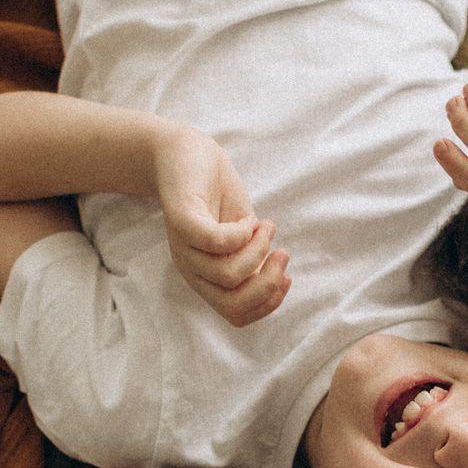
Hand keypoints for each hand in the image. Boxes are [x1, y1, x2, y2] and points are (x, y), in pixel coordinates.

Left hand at [154, 123, 289, 324]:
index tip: (287, 277)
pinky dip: (242, 233)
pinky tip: (250, 218)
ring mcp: (183, 247)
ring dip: (259, 250)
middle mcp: (192, 269)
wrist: (183, 151)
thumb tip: (277, 280)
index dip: (268, 304)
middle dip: (268, 285)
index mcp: (206, 277)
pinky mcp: (181, 221)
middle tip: (282, 254)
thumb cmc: (216, 194)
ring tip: (266, 226)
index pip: (237, 315)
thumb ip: (254, 259)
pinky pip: (215, 242)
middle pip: (233, 305)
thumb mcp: (242, 234)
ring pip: (228, 275)